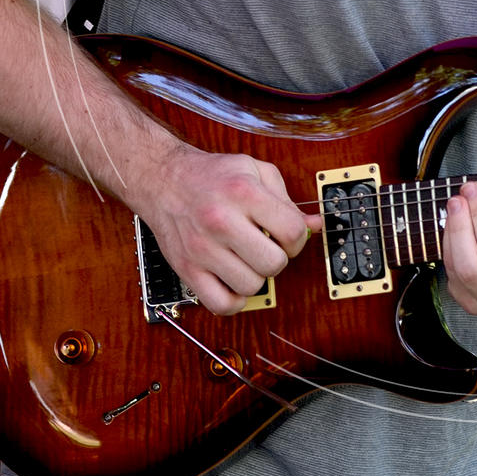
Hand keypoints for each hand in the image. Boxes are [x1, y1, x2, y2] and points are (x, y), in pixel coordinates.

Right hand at [140, 148, 317, 316]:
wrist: (163, 179)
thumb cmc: (211, 175)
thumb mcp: (254, 170)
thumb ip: (286, 199)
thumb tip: (314, 225)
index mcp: (243, 193)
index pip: (292, 232)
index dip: (297, 239)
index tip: (286, 237)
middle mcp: (221, 221)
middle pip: (274, 264)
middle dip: (278, 258)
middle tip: (266, 248)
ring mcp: (202, 248)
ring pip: (251, 286)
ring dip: (255, 277)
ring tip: (246, 260)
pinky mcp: (187, 269)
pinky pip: (221, 304)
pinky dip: (234, 301)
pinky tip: (233, 282)